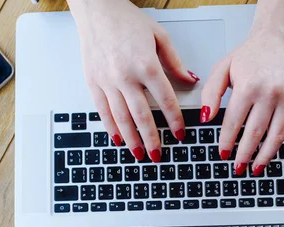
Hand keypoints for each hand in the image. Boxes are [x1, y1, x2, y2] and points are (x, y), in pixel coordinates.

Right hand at [69, 0, 198, 161]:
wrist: (97, 9)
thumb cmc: (127, 20)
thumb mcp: (160, 37)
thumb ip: (175, 63)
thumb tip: (190, 81)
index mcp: (146, 64)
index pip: (165, 100)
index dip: (174, 120)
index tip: (179, 133)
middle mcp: (125, 75)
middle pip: (141, 115)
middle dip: (151, 139)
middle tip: (158, 155)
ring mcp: (107, 81)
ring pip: (121, 118)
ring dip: (131, 139)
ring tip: (139, 154)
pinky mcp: (93, 82)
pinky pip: (102, 111)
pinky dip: (111, 128)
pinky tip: (118, 139)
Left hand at [201, 29, 283, 175]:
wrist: (276, 39)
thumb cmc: (249, 56)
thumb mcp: (222, 68)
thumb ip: (210, 93)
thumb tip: (205, 118)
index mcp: (248, 86)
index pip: (234, 122)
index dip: (227, 142)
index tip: (223, 154)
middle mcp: (270, 92)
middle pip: (255, 133)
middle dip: (245, 154)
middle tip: (238, 167)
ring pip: (278, 134)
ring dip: (267, 155)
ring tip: (257, 167)